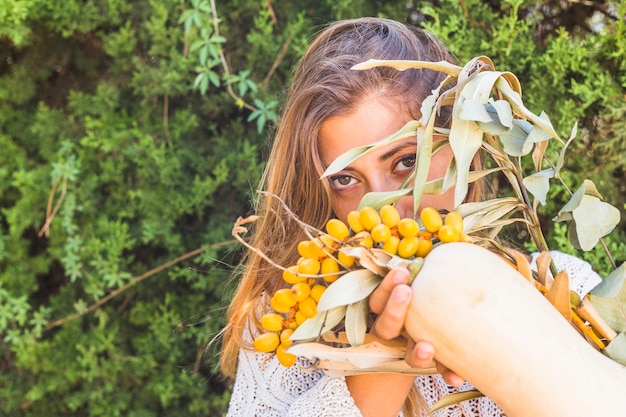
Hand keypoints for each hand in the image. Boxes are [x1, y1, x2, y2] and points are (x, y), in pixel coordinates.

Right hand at [369, 267, 464, 386]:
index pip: (381, 298)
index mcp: (397, 307)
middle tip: (406, 291)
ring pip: (406, 354)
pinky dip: (447, 372)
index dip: (387, 287)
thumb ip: (442, 267)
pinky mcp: (434, 364)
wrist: (452, 335)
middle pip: (386, 325)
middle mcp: (400, 330)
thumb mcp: (437, 280)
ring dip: (414, 353)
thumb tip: (462, 239)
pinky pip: (435, 371)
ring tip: (427, 348)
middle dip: (394, 308)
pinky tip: (457, 377)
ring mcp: (414, 349)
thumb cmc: (444, 296)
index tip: (402, 272)